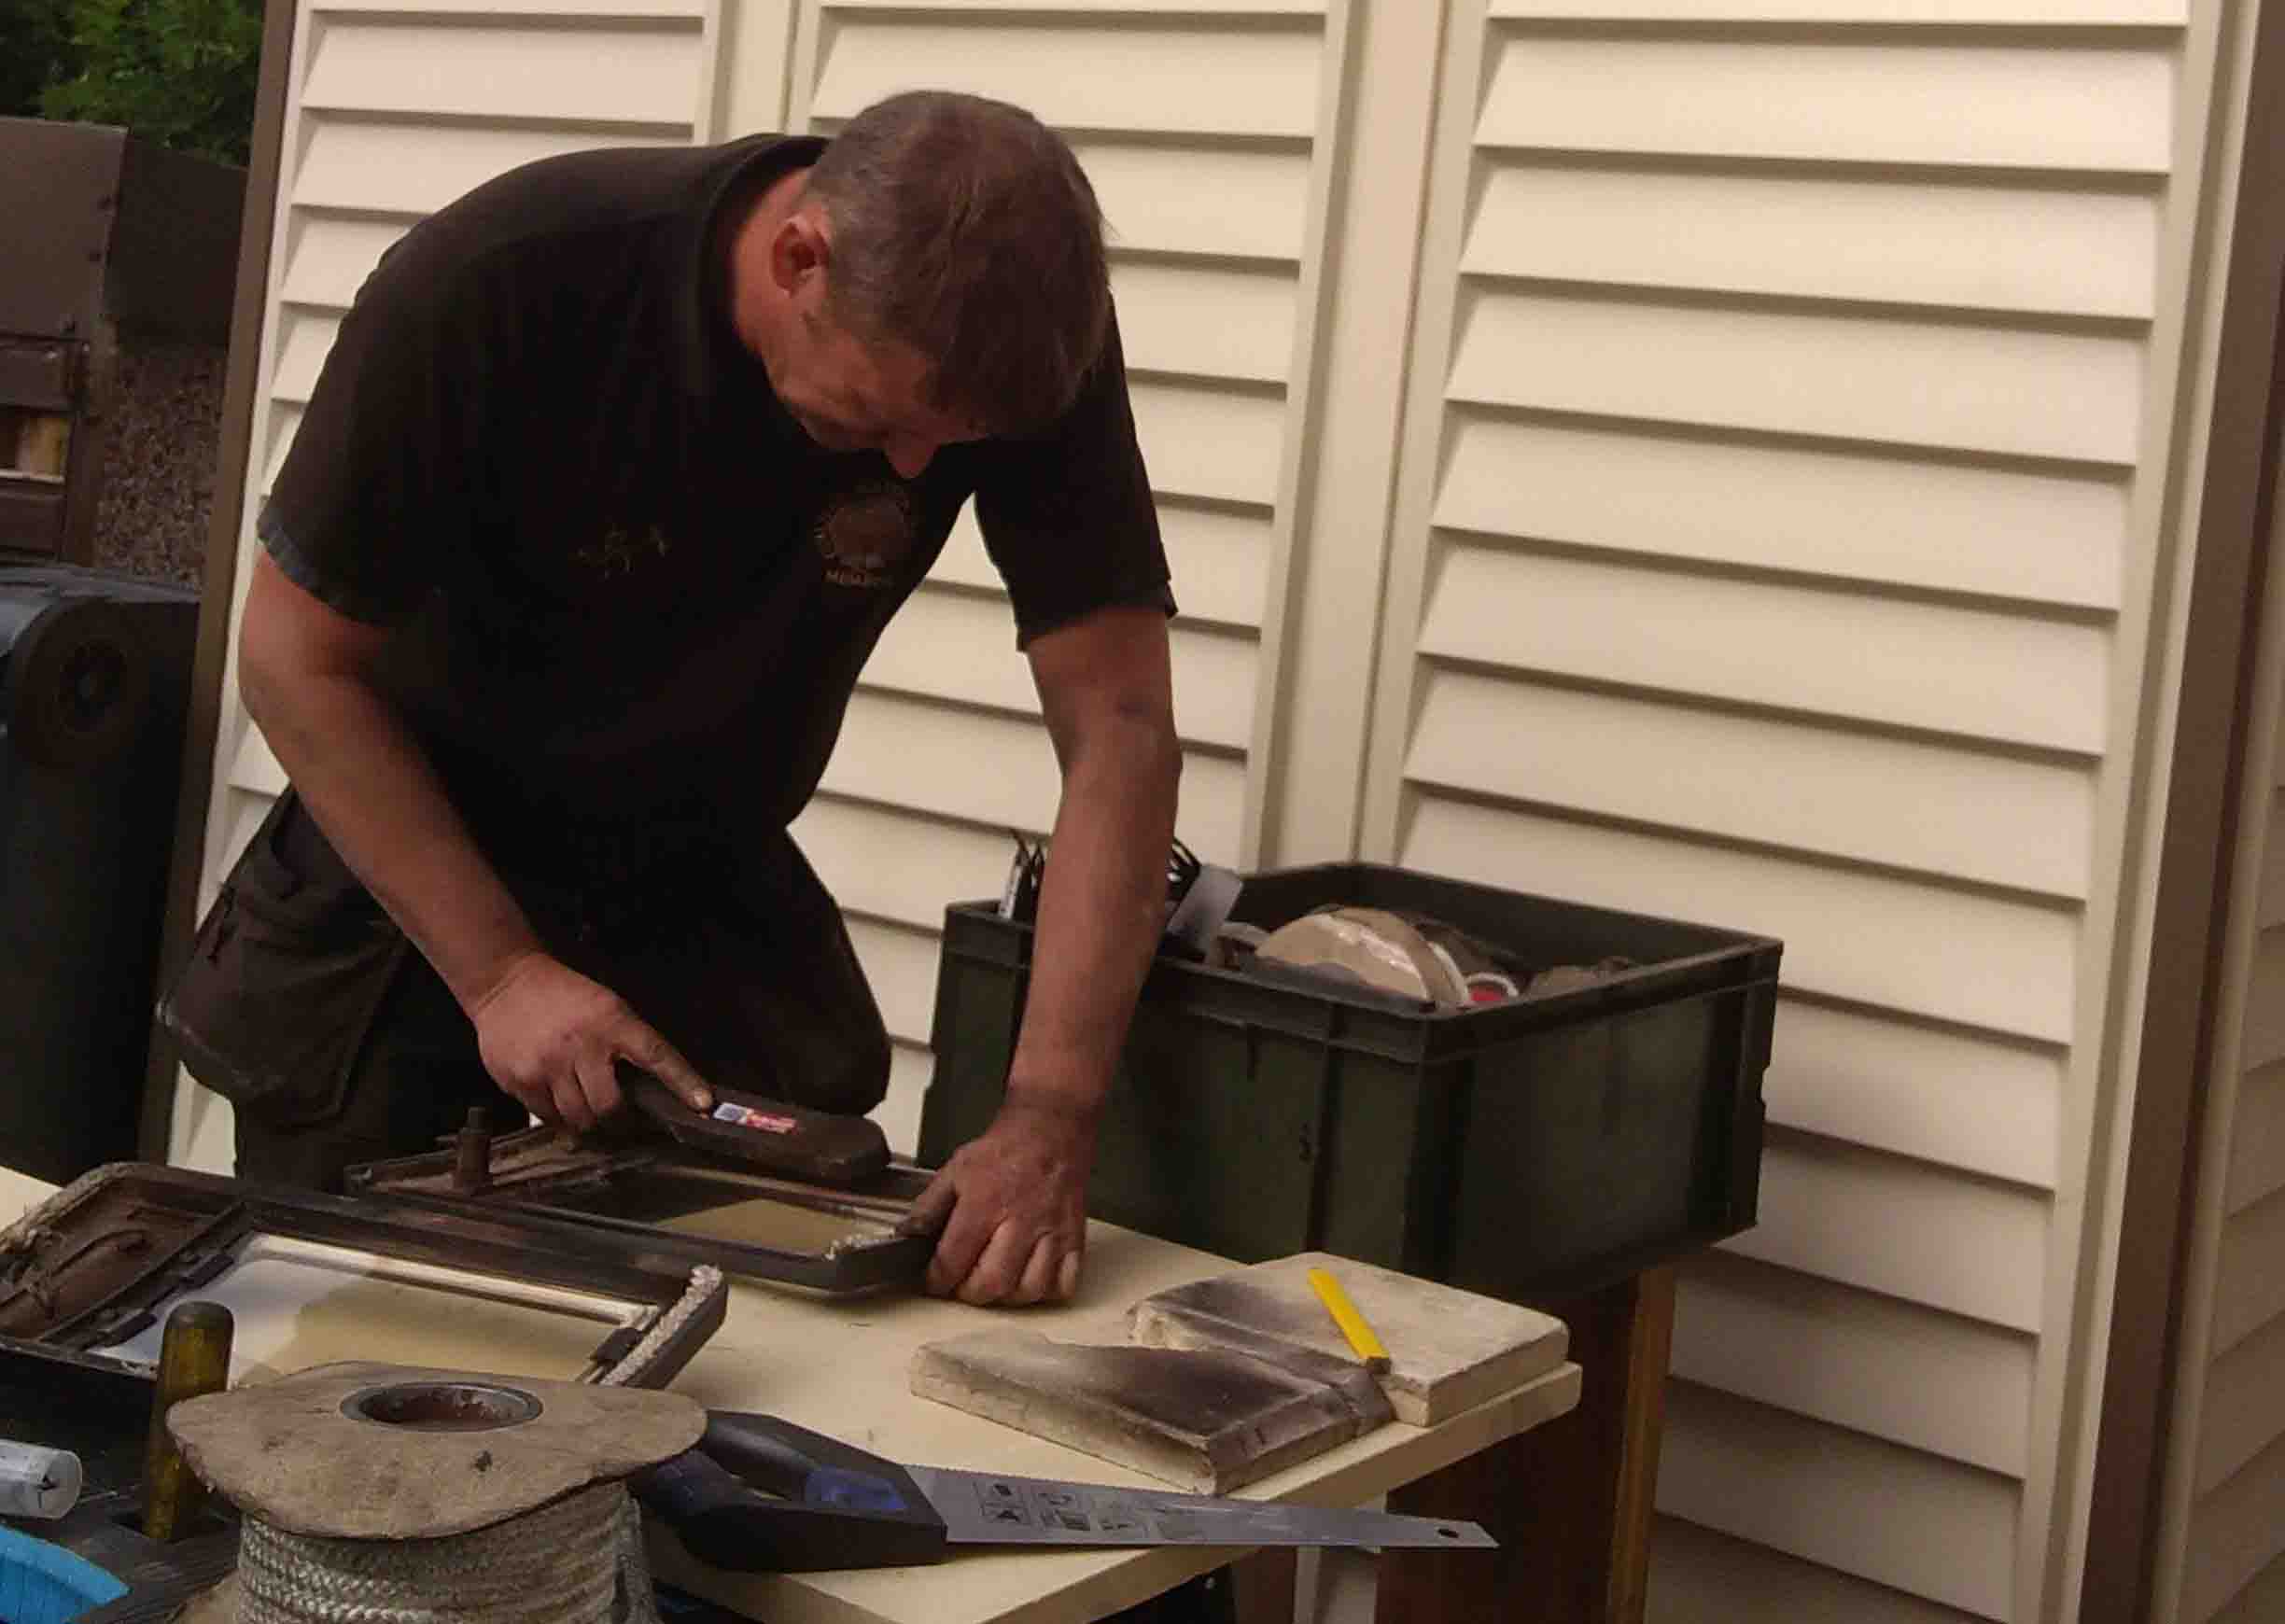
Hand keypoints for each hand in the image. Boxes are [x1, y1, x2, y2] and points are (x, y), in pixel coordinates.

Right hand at [468, 951, 712, 1132]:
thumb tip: (654, 1087)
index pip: (656, 1054)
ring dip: (591, 1124)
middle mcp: (582, 1045)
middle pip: (611, 1106)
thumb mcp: (606, 1007)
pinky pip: (549, 1118)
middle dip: (621, 1121)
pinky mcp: (520, 1081)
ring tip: (592, 1115)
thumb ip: (627, 1043)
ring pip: (580, 1119)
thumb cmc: (566, 996)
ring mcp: (548, 1065)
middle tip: (625, 1122)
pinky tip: (562, 1105)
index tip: (704, 1103)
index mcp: (612, 1022)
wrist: (506, 983)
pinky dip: (561, 1119)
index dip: (683, 1081)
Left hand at [906, 1098, 1094, 1305]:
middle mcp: (1020, 1221)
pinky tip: (1029, 1279)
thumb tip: (907, 1235)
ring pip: (1030, 1289)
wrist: (1050, 1131)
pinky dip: (1046, 1292)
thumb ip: (929, 1206)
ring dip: (1006, 1297)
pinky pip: (1064, 1284)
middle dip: (970, 1294)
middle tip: (963, 1284)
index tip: (934, 1282)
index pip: (953, 1260)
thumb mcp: (956, 1169)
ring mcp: (1051, 1232)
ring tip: (995, 1282)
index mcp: (985, 1203)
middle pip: (993, 1283)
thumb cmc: (1004, 1150)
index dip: (937, 1280)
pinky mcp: (1074, 1238)